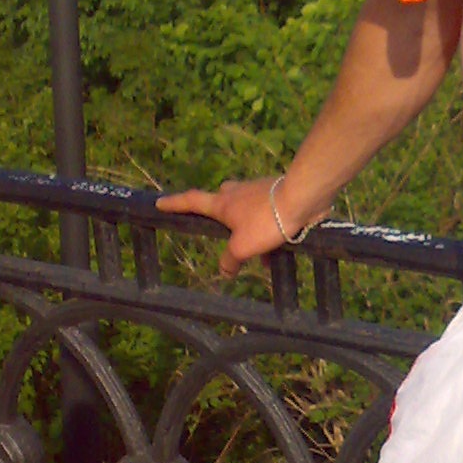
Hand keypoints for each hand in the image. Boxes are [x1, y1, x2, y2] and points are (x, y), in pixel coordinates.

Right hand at [156, 178, 294, 279]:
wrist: (302, 197)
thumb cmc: (266, 220)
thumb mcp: (242, 247)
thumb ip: (230, 260)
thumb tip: (226, 271)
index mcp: (222, 203)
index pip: (192, 201)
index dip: (175, 203)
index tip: (160, 202)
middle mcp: (237, 193)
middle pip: (222, 202)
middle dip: (222, 218)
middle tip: (226, 234)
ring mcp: (259, 191)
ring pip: (248, 212)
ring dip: (251, 232)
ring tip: (261, 257)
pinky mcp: (278, 195)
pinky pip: (267, 215)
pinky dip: (269, 232)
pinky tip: (279, 251)